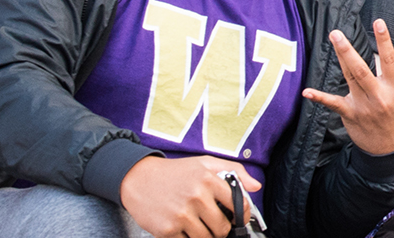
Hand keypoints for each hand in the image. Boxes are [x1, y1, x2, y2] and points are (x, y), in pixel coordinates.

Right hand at [120, 155, 259, 237]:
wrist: (138, 179)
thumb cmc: (174, 172)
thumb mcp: (205, 163)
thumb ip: (235, 171)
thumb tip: (256, 186)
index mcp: (208, 179)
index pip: (238, 204)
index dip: (242, 215)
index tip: (239, 219)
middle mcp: (196, 197)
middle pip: (223, 227)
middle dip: (222, 228)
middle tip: (215, 224)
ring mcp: (181, 215)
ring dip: (206, 235)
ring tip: (199, 225)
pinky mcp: (167, 230)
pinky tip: (184, 228)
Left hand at [302, 20, 393, 155]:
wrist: (389, 147)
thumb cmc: (393, 116)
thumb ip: (385, 77)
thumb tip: (371, 55)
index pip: (390, 60)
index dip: (384, 40)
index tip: (379, 22)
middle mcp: (379, 96)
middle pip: (362, 69)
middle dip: (349, 50)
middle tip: (338, 33)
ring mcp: (364, 106)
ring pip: (350, 78)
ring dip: (340, 58)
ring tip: (334, 40)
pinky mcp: (350, 114)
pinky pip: (333, 103)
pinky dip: (319, 97)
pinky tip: (307, 91)